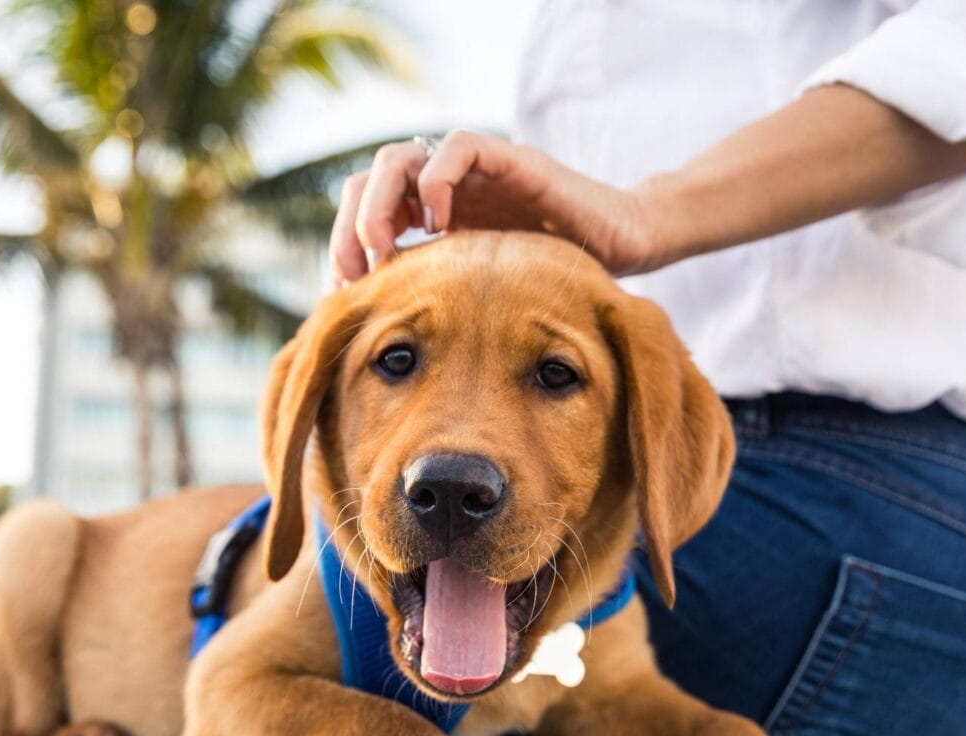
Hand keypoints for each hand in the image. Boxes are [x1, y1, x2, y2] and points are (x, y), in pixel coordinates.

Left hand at [329, 130, 660, 284]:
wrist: (623, 247)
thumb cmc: (558, 281)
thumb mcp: (483, 300)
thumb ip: (441, 309)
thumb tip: (384, 356)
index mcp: (433, 220)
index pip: (362, 211)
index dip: (342, 244)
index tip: (344, 291)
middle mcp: (447, 191)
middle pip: (368, 181)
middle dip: (350, 226)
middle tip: (355, 274)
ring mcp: (475, 173)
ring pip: (401, 158)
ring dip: (380, 203)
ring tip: (384, 249)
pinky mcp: (510, 160)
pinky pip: (458, 148)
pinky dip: (436, 183)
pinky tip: (439, 229)